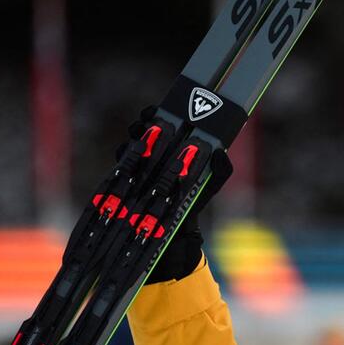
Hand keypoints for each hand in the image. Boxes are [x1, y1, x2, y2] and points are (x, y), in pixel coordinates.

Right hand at [117, 109, 233, 282]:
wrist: (177, 233)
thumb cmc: (194, 202)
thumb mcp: (211, 186)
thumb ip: (220, 170)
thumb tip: (221, 153)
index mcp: (174, 149)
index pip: (162, 124)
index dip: (157, 115)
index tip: (157, 111)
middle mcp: (155, 154)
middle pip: (143, 130)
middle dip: (142, 123)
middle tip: (146, 121)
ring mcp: (140, 167)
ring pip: (131, 145)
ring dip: (133, 139)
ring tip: (139, 137)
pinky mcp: (129, 182)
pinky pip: (123, 166)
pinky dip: (124, 159)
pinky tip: (129, 156)